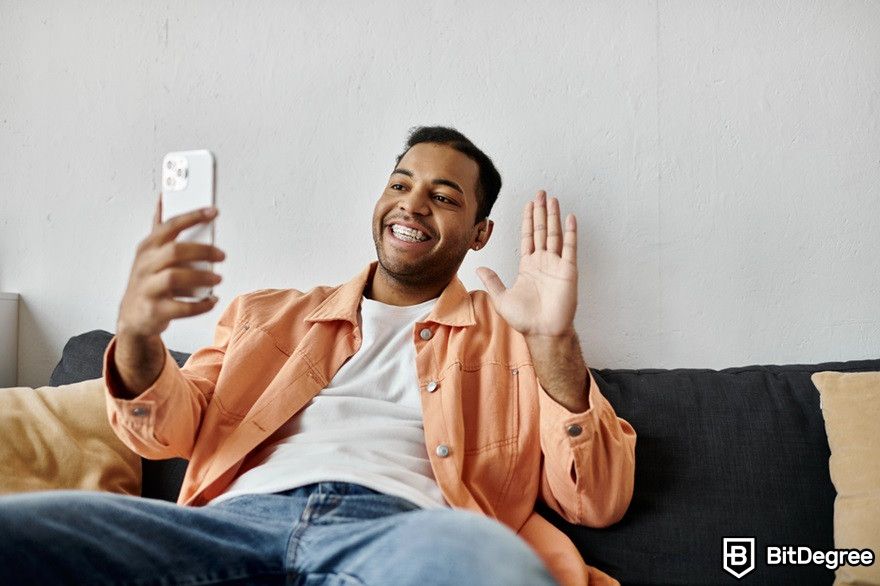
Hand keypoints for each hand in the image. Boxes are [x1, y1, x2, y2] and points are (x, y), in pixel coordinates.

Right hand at [116, 194, 225, 337]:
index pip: (170, 226)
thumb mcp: (149, 253)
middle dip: (202, 251)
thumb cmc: (147, 281)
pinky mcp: (155, 311)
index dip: (192, 217)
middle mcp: (145, 266)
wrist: (133, 317)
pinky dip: (201, 305)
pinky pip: (182, 307)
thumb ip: (159, 228)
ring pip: (175, 277)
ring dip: (202, 277)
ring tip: (218, 278)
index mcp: (147, 248)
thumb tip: (163, 199)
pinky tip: (212, 300)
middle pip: (175, 251)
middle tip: (221, 255)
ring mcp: (148, 289)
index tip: (213, 211)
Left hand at [476, 190, 577, 337]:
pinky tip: (569, 218)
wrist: (542, 332)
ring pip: (555, 234)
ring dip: (553, 217)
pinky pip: (570, 247)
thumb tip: (479, 267)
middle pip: (541, 230)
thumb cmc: (525, 319)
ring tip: (552, 200)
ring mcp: (556, 265)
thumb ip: (492, 281)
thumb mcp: (501, 298)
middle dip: (540, 212)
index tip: (528, 205)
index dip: (528, 220)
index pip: (528, 237)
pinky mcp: (568, 270)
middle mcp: (543, 262)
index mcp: (528, 266)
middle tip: (540, 193)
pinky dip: (570, 232)